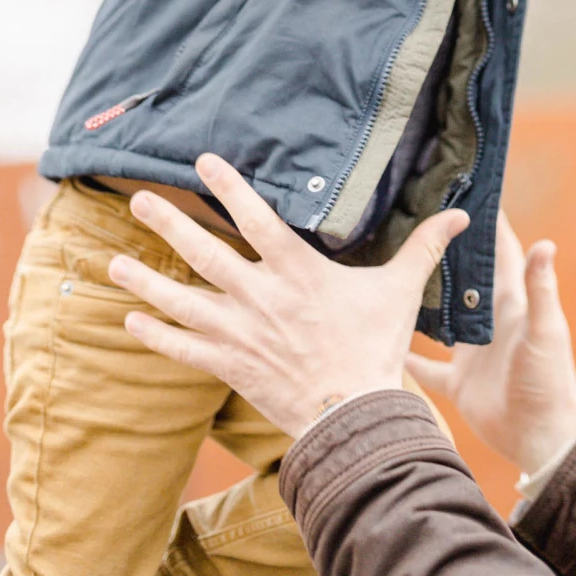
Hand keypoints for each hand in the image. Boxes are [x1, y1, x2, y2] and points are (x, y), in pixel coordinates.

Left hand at [108, 153, 467, 435]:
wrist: (354, 415)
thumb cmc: (376, 347)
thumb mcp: (400, 290)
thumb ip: (424, 247)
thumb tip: (460, 214)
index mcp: (297, 270)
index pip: (255, 217)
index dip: (228, 185)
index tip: (201, 160)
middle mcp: (259, 296)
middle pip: (204, 252)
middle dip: (168, 224)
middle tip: (138, 200)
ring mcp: (239, 332)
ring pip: (182, 300)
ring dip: (146, 280)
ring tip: (114, 261)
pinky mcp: (229, 366)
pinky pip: (183, 348)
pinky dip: (155, 335)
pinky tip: (130, 322)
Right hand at [405, 212, 575, 476]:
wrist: (541, 438)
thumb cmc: (548, 382)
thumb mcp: (545, 331)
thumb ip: (540, 289)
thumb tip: (546, 242)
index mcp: (510, 305)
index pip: (501, 254)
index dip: (490, 225)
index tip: (471, 192)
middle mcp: (488, 323)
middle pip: (465, 280)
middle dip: (448, 251)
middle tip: (420, 221)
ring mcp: (471, 353)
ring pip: (442, 318)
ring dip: (424, 298)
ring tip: (396, 270)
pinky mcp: (458, 382)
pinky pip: (427, 366)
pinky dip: (409, 356)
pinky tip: (385, 340)